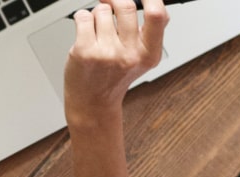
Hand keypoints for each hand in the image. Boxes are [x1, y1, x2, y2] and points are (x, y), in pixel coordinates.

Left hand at [62, 0, 169, 126]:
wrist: (93, 102)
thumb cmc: (114, 77)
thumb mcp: (142, 58)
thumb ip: (150, 33)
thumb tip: (156, 4)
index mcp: (149, 53)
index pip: (157, 15)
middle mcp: (129, 53)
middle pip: (125, 5)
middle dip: (114, 1)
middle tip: (109, 4)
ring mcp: (106, 52)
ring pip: (102, 10)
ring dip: (98, 14)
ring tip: (97, 31)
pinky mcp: (84, 51)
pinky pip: (84, 17)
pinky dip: (82, 18)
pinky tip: (85, 32)